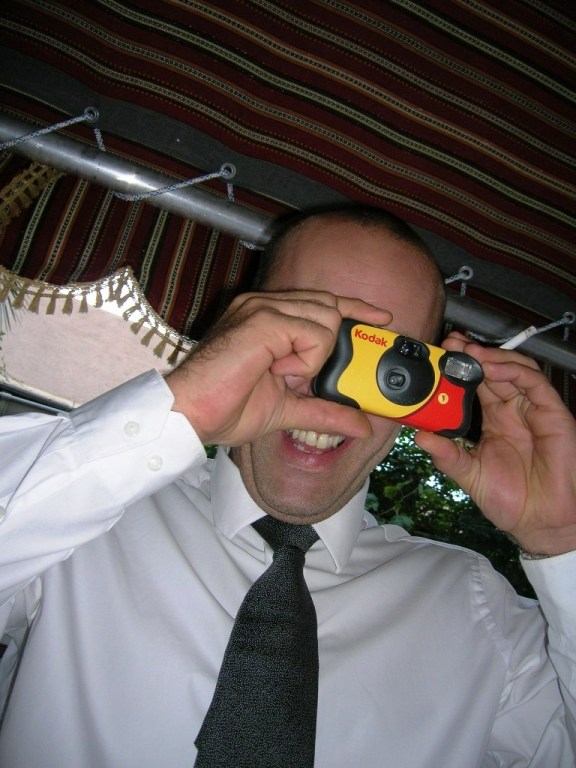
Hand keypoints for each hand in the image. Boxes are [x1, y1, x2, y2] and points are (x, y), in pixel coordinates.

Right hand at [166, 290, 391, 446]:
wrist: (190, 414)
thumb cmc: (225, 408)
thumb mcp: (288, 410)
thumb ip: (324, 410)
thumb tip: (360, 424)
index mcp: (267, 318)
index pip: (322, 302)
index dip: (354, 307)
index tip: (380, 318)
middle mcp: (264, 305)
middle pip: (329, 307)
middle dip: (337, 341)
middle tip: (317, 374)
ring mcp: (262, 309)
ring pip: (325, 318)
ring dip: (314, 357)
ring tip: (281, 376)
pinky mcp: (262, 320)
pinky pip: (312, 333)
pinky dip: (305, 360)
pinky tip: (278, 372)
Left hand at [415, 332, 575, 555]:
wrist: (541, 523)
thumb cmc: (511, 500)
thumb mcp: (469, 475)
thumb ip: (447, 455)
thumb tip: (420, 437)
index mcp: (493, 419)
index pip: (475, 383)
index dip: (460, 366)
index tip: (440, 354)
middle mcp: (513, 410)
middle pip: (493, 369)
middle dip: (472, 353)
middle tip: (451, 344)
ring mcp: (533, 410)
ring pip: (515, 369)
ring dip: (492, 358)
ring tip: (470, 353)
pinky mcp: (552, 414)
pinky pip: (535, 384)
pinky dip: (513, 372)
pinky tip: (493, 369)